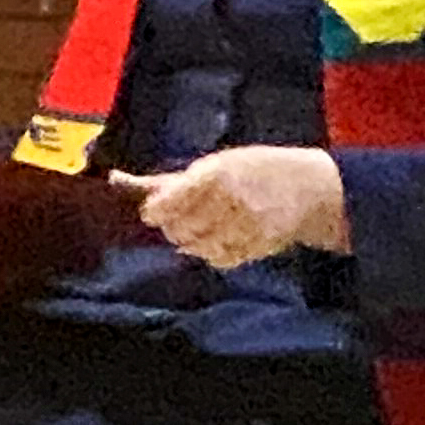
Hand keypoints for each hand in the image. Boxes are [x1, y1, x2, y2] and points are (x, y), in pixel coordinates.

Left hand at [129, 146, 348, 268]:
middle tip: (183, 219)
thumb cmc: (252, 169)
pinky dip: (212, 253)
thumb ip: (166, 181)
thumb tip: (116, 179)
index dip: (155, 213)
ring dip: (192, 242)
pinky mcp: (258, 245)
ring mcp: (246, 225)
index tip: (155, 212)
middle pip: (178, 230)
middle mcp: (229, 200)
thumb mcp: (212, 165)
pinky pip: (220, 260)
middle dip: (174, 227)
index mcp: (215, 174)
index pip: (167, 205)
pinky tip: (219, 239)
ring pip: (197, 248)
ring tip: (203, 227)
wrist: (308, 187)